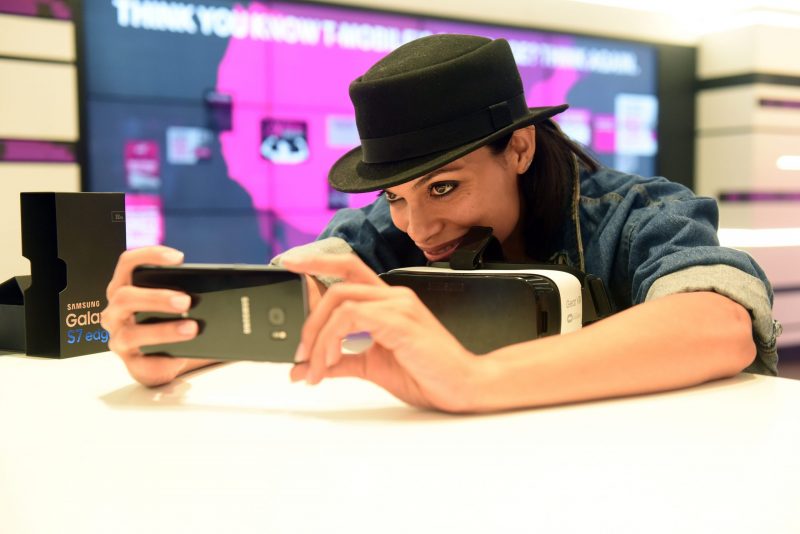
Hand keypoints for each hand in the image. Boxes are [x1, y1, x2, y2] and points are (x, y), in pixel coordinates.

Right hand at [100, 246, 216, 386]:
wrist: (166, 357)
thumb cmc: (169, 320)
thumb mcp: (172, 301)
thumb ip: (183, 289)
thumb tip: (220, 283)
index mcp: (123, 288)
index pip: (127, 263)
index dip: (150, 256)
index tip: (179, 258)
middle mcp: (115, 312)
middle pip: (125, 297)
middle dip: (157, 297)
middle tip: (186, 300)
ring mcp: (120, 339)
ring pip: (132, 334)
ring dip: (164, 330)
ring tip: (192, 328)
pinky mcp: (132, 365)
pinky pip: (144, 364)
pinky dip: (165, 360)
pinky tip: (182, 357)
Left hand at [281, 254, 481, 412]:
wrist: (462, 387)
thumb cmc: (426, 374)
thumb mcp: (372, 367)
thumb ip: (339, 362)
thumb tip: (303, 369)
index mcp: (388, 302)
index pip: (348, 269)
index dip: (317, 261)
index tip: (290, 262)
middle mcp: (394, 296)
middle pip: (338, 285)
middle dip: (310, 319)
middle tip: (300, 354)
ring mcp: (398, 305)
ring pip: (340, 301)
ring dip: (318, 337)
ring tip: (316, 368)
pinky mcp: (400, 320)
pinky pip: (352, 317)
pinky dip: (332, 340)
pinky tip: (331, 363)